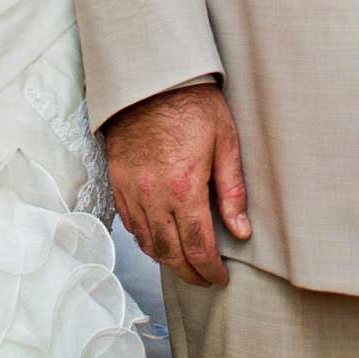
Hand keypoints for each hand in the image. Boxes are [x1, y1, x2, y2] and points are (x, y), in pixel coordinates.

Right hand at [105, 83, 250, 285]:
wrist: (151, 79)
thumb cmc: (193, 105)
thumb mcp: (225, 141)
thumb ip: (233, 191)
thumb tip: (241, 231)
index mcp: (184, 187)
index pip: (197, 247)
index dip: (210, 270)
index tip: (220, 277)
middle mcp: (153, 194)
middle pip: (170, 253)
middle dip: (190, 273)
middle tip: (205, 278)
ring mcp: (131, 189)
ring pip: (147, 243)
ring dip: (167, 260)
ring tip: (185, 263)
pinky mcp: (117, 180)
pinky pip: (130, 223)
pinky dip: (145, 239)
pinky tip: (160, 239)